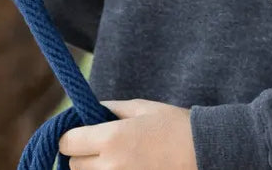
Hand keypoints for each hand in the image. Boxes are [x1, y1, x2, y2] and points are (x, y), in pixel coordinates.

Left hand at [59, 100, 197, 169]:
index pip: (68, 143)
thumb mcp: (139, 107)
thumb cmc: (173, 125)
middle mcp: (111, 166)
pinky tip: (123, 167)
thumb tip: (86, 112)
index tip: (79, 132)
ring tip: (113, 157)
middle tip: (98, 144)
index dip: (69, 136)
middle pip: (74, 166)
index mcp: (111, 138)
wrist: (204, 153)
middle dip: (80, 154)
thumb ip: (108, 109)